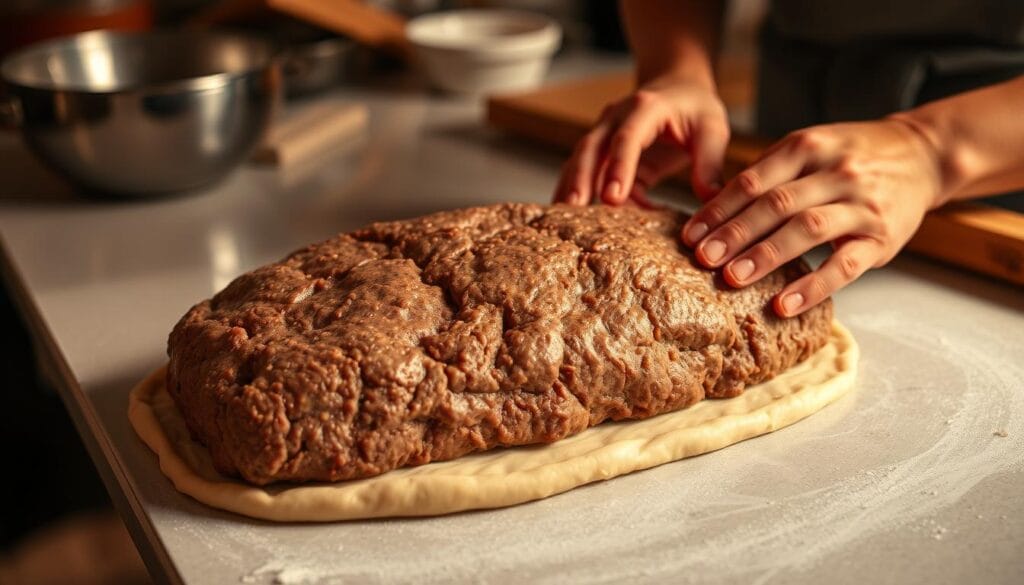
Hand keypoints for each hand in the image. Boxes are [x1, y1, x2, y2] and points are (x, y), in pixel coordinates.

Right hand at [553, 75, 729, 206]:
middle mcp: (616, 117)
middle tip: (574, 208)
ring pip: (580, 159)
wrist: (677, 86)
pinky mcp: (603, 152)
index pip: (627, 139)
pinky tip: (572, 216)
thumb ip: (710, 164)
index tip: (613, 198)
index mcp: (646, 108)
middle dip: (581, 178)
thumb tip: (710, 200)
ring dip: (571, 186)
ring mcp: (604, 133)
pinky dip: (580, 191)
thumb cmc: (695, 107)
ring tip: (559, 216)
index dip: (619, 168)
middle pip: (591, 148)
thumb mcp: (712, 129)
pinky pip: (587, 172)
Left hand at [681, 118, 943, 316]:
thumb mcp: (810, 148)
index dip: (719, 209)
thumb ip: (768, 174)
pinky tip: (783, 304)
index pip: (753, 181)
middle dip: (735, 233)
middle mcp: (834, 172)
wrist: (922, 154)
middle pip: (776, 205)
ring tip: (732, 278)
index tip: (690, 235)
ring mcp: (860, 204)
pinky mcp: (881, 238)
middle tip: (702, 258)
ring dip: (766, 255)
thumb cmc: (849, 156)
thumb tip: (711, 209)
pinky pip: (844, 265)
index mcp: (807, 147)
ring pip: (807, 229)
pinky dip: (812, 286)